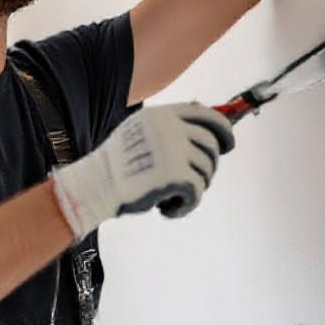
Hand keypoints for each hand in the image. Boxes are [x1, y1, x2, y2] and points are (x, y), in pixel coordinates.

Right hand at [49, 104, 233, 240]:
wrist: (96, 184)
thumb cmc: (118, 164)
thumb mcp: (141, 131)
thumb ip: (169, 126)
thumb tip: (206, 126)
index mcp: (163, 115)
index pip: (207, 116)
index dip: (224, 130)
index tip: (229, 145)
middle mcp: (171, 128)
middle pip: (211, 146)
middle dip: (208, 167)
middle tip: (193, 183)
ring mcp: (174, 150)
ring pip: (206, 171)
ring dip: (194, 188)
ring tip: (171, 196)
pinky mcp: (176, 175)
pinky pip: (197, 192)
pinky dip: (185, 205)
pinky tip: (167, 210)